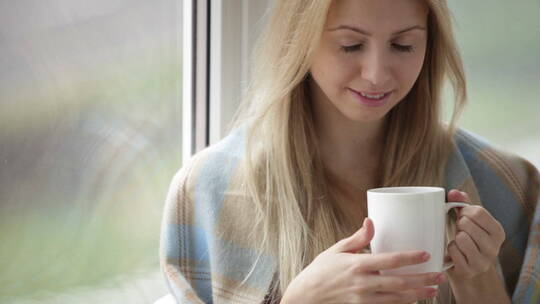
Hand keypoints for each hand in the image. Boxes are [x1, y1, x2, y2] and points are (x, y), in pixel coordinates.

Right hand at [280, 218, 445, 303]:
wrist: (305, 297)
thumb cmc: (320, 271)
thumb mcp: (336, 250)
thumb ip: (357, 238)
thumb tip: (371, 221)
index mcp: (357, 265)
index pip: (390, 260)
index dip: (410, 258)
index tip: (427, 254)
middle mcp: (362, 284)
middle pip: (399, 283)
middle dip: (422, 280)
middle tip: (440, 276)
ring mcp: (363, 300)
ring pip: (397, 299)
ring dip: (417, 295)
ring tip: (433, 291)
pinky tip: (413, 301)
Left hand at [445, 190, 505, 279]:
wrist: (466, 268)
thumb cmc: (468, 238)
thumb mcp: (469, 220)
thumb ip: (463, 203)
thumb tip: (453, 192)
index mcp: (498, 232)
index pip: (478, 212)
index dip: (464, 212)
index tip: (463, 217)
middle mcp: (494, 248)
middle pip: (467, 224)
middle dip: (459, 225)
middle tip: (460, 230)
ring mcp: (483, 262)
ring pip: (461, 238)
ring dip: (455, 238)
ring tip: (459, 241)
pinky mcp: (469, 271)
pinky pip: (453, 251)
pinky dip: (450, 249)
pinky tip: (455, 253)